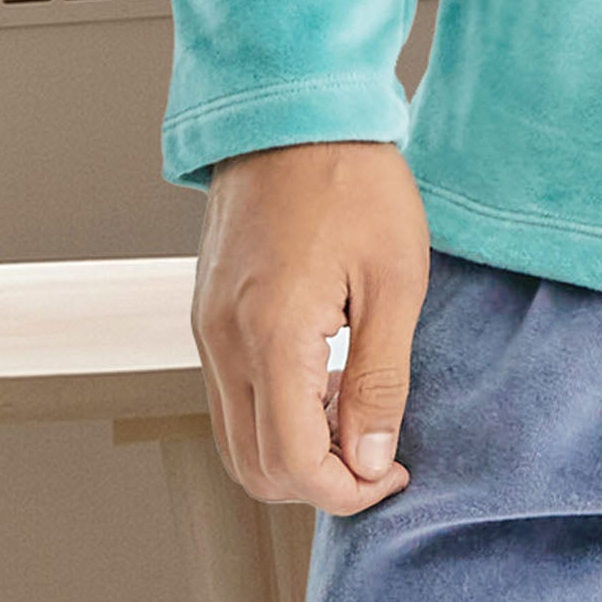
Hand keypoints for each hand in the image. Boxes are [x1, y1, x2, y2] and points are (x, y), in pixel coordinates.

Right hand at [194, 141, 430, 516]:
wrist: (292, 110)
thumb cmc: (353, 180)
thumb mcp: (395, 281)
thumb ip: (380, 381)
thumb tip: (368, 462)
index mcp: (271, 335)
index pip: (293, 463)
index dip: (347, 491)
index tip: (393, 471)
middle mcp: (222, 342)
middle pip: (253, 468)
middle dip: (317, 483)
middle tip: (376, 454)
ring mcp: (205, 330)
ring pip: (235, 438)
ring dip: (293, 450)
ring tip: (353, 409)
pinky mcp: (206, 315)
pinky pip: (230, 396)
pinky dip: (274, 413)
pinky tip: (323, 377)